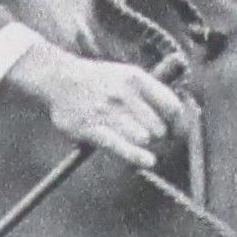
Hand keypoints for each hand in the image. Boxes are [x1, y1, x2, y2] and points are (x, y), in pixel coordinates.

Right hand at [2, 46, 189, 168]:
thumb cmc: (96, 80)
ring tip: (143, 144)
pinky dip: (136, 156)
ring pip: (143, 137)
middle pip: (158, 126)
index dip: (178, 123)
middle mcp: (124, 93)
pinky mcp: (92, 128)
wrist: (58, 78)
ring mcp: (107, 111)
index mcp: (136, 78)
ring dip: (147, 144)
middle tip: (156, 140)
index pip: (171, 106)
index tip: (178, 132)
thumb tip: (176, 113)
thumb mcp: (125, 74)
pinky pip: (120, 146)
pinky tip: (147, 161)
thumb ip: (149, 91)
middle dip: (161, 137)